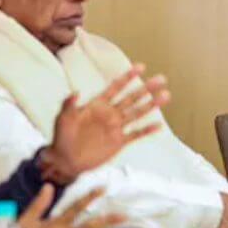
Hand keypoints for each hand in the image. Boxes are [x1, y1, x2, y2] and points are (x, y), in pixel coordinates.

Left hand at [40, 64, 170, 183]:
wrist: (65, 160)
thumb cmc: (61, 137)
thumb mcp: (62, 119)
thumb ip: (68, 104)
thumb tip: (75, 92)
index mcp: (97, 105)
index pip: (115, 87)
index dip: (128, 77)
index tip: (140, 67)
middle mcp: (110, 113)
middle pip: (132, 98)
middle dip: (146, 88)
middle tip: (161, 79)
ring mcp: (116, 127)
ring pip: (138, 113)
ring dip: (151, 105)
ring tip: (166, 95)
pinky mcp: (119, 141)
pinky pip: (136, 134)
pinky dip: (147, 130)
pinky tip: (158, 125)